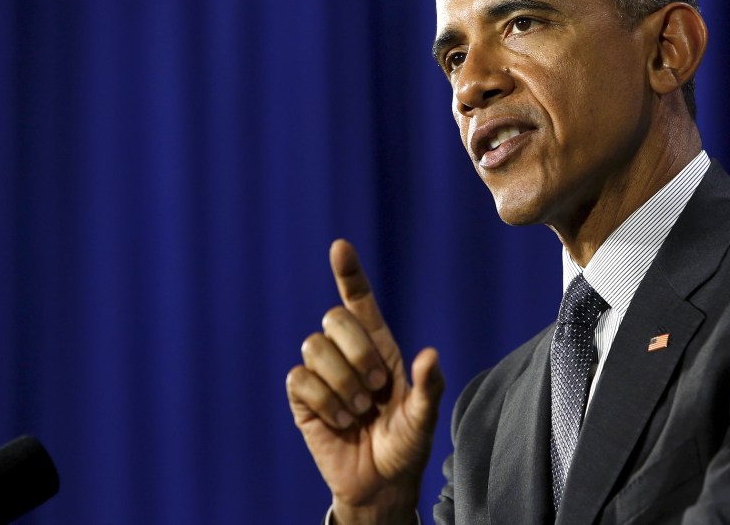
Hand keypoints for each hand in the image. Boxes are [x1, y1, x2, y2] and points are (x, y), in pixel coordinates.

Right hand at [286, 239, 443, 523]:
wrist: (380, 483)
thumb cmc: (406, 445)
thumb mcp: (424, 418)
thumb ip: (428, 387)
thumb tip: (430, 353)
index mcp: (378, 345)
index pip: (359, 300)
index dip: (349, 273)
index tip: (340, 247)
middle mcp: (348, 353)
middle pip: (334, 318)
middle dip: (357, 352)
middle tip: (376, 389)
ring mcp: (323, 373)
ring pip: (314, 346)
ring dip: (341, 382)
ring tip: (358, 411)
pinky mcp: (303, 397)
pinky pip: (300, 378)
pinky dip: (324, 401)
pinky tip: (339, 421)